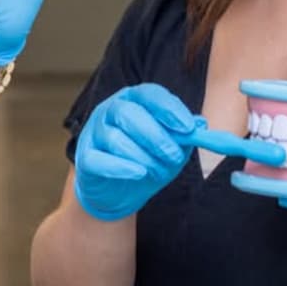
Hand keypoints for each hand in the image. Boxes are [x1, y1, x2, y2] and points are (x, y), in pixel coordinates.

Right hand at [74, 84, 284, 221]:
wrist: (118, 191)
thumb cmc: (146, 160)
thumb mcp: (172, 147)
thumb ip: (185, 136)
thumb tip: (201, 124)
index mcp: (134, 100)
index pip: (150, 95)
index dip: (169, 109)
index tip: (187, 127)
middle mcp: (111, 110)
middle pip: (130, 114)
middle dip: (156, 136)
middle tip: (174, 156)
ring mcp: (94, 133)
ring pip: (116, 138)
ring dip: (142, 156)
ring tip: (156, 171)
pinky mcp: (85, 158)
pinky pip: (99, 159)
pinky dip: (120, 167)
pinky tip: (137, 173)